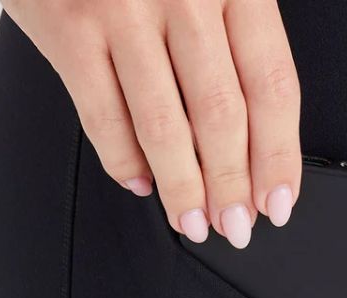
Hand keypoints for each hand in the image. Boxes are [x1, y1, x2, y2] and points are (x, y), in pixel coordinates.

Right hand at [1, 0, 301, 248]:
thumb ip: (233, 47)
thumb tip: (251, 148)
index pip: (271, 87)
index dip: (278, 157)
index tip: (278, 202)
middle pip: (221, 116)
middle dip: (231, 186)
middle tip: (236, 227)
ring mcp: (122, 10)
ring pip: (164, 125)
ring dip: (182, 188)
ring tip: (192, 223)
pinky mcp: (68, 27)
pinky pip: (102, 116)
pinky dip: (123, 162)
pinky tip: (141, 184)